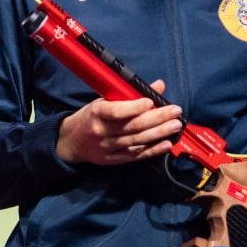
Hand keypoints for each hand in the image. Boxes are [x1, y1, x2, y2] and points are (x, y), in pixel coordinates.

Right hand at [55, 79, 181, 165]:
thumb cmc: (90, 117)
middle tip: (175, 112)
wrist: (71, 142)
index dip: (135, 107)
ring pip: (137, 141)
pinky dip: (152, 150)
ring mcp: (107, 147)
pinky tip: (166, 144)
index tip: (151, 101)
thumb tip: (158, 86)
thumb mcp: (103, 101)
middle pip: (133, 126)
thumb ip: (131, 95)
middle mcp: (101, 131)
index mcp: (96, 113)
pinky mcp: (113, 160)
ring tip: (175, 125)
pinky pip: (136, 155)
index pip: (116, 111)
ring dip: (159, 133)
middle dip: (157, 118)